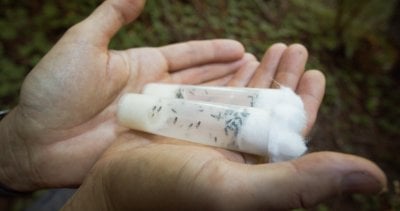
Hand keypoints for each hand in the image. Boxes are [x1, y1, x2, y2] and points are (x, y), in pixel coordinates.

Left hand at [0, 0, 250, 190]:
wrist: (38, 139)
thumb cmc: (55, 88)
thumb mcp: (83, 42)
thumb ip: (112, 16)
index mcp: (143, 66)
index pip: (188, 56)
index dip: (214, 51)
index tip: (240, 48)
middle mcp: (155, 92)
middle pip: (202, 80)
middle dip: (230, 73)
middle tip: (259, 68)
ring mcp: (157, 119)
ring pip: (201, 105)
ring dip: (228, 98)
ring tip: (256, 90)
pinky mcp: (155, 142)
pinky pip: (189, 132)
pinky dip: (212, 126)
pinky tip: (234, 121)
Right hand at [62, 45, 386, 208]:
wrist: (110, 186)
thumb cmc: (169, 193)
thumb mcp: (239, 192)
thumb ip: (301, 183)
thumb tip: (376, 178)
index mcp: (254, 172)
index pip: (290, 133)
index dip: (305, 102)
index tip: (317, 74)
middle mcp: (235, 154)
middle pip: (268, 109)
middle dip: (285, 77)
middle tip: (296, 47)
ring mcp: (210, 135)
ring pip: (242, 98)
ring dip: (261, 71)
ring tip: (277, 47)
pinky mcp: (186, 120)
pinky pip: (212, 93)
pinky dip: (226, 75)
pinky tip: (239, 58)